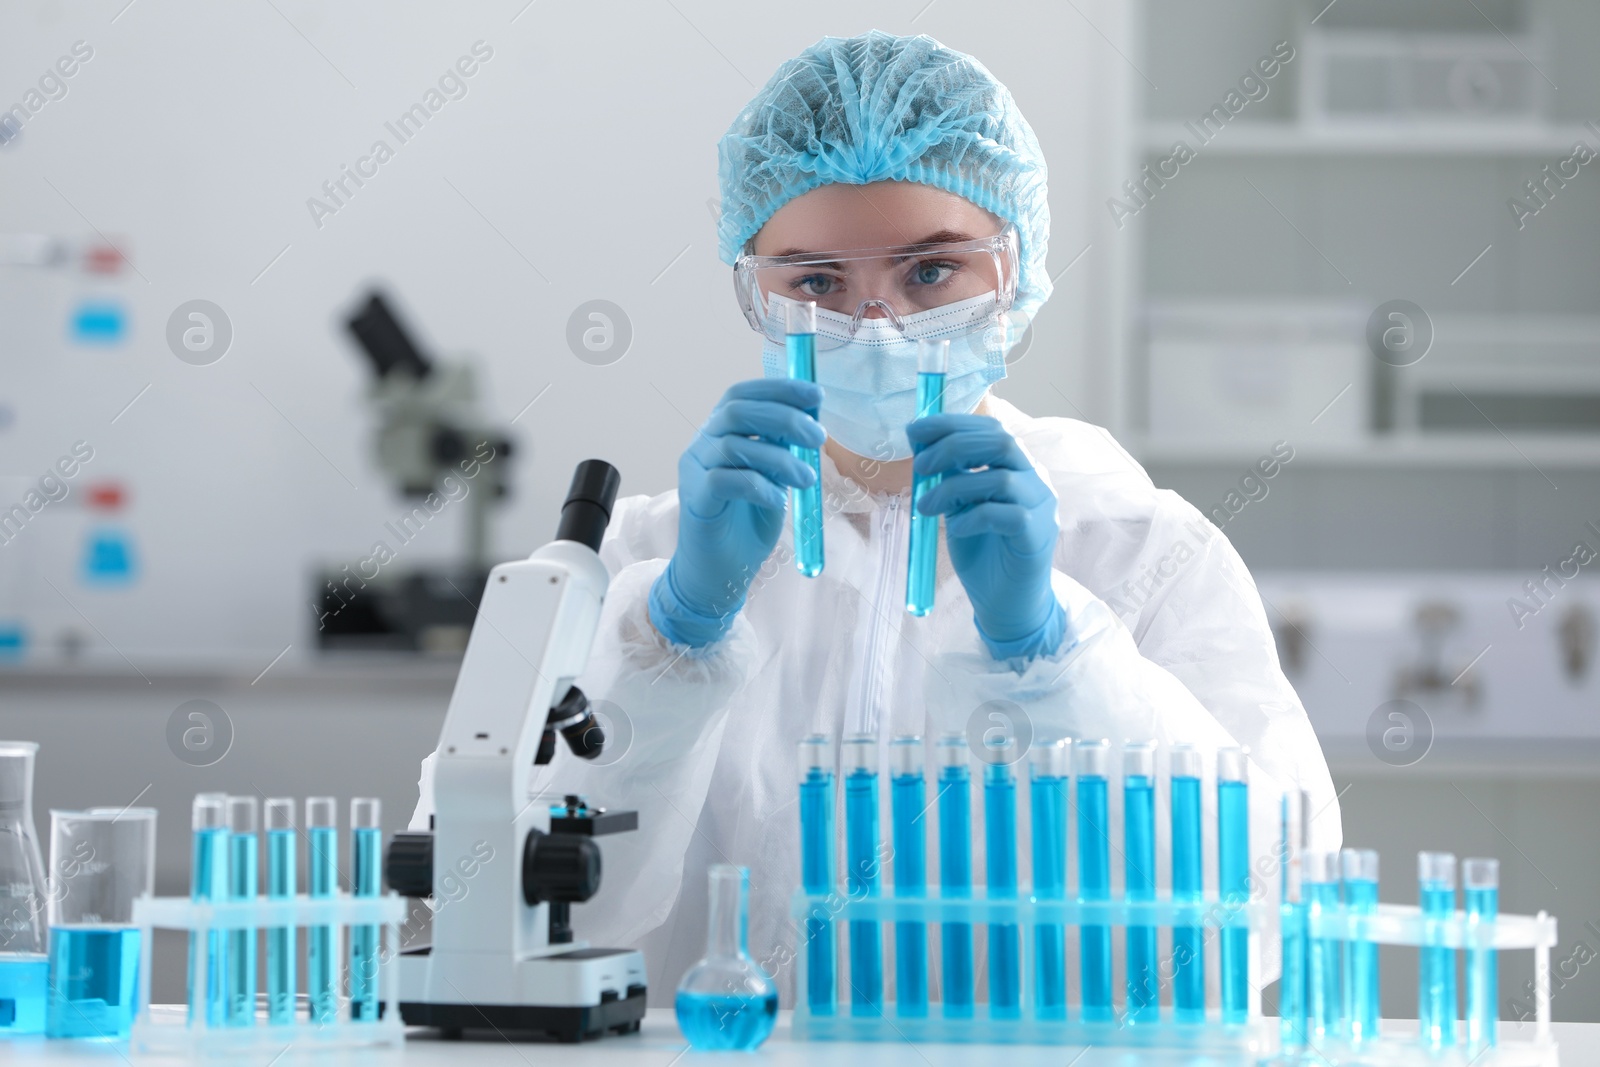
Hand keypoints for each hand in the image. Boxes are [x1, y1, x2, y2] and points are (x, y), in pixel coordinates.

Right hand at [649, 378, 824, 646]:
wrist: (719, 572)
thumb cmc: (747, 522)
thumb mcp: (774, 478)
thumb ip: (783, 450)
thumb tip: (812, 421)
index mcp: (721, 432)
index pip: (742, 394)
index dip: (778, 388)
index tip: (814, 395)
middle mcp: (702, 443)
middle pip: (737, 412)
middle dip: (784, 418)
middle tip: (818, 437)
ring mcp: (694, 469)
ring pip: (734, 446)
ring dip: (779, 458)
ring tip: (808, 479)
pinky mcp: (695, 497)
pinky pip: (726, 480)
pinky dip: (759, 487)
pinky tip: (778, 501)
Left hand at [907, 413, 1066, 660]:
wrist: (1006, 602)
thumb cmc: (983, 551)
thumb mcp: (959, 506)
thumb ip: (951, 476)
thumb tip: (922, 445)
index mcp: (1017, 466)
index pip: (991, 428)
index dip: (953, 423)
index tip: (915, 429)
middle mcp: (1035, 480)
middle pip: (1000, 442)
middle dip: (952, 447)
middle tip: (919, 468)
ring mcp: (1041, 507)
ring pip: (1001, 479)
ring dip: (953, 487)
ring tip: (925, 507)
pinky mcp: (1038, 536)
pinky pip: (1006, 516)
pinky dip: (973, 517)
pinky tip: (955, 529)